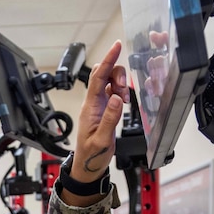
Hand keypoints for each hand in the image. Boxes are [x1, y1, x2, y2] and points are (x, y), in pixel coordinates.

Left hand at [68, 41, 128, 188]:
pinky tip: (124, 101)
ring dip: (121, 84)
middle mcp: (93, 103)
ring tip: (124, 99)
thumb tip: (116, 99)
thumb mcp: (102, 140)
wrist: (88, 167)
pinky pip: (114, 92)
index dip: (108, 60)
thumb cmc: (91, 156)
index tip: (116, 46)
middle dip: (118, 74)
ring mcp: (98, 105)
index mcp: (90, 107)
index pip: (98, 78)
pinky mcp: (104, 110)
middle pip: (104, 74)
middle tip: (125, 91)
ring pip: (111, 82)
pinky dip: (121, 92)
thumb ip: (110, 119)